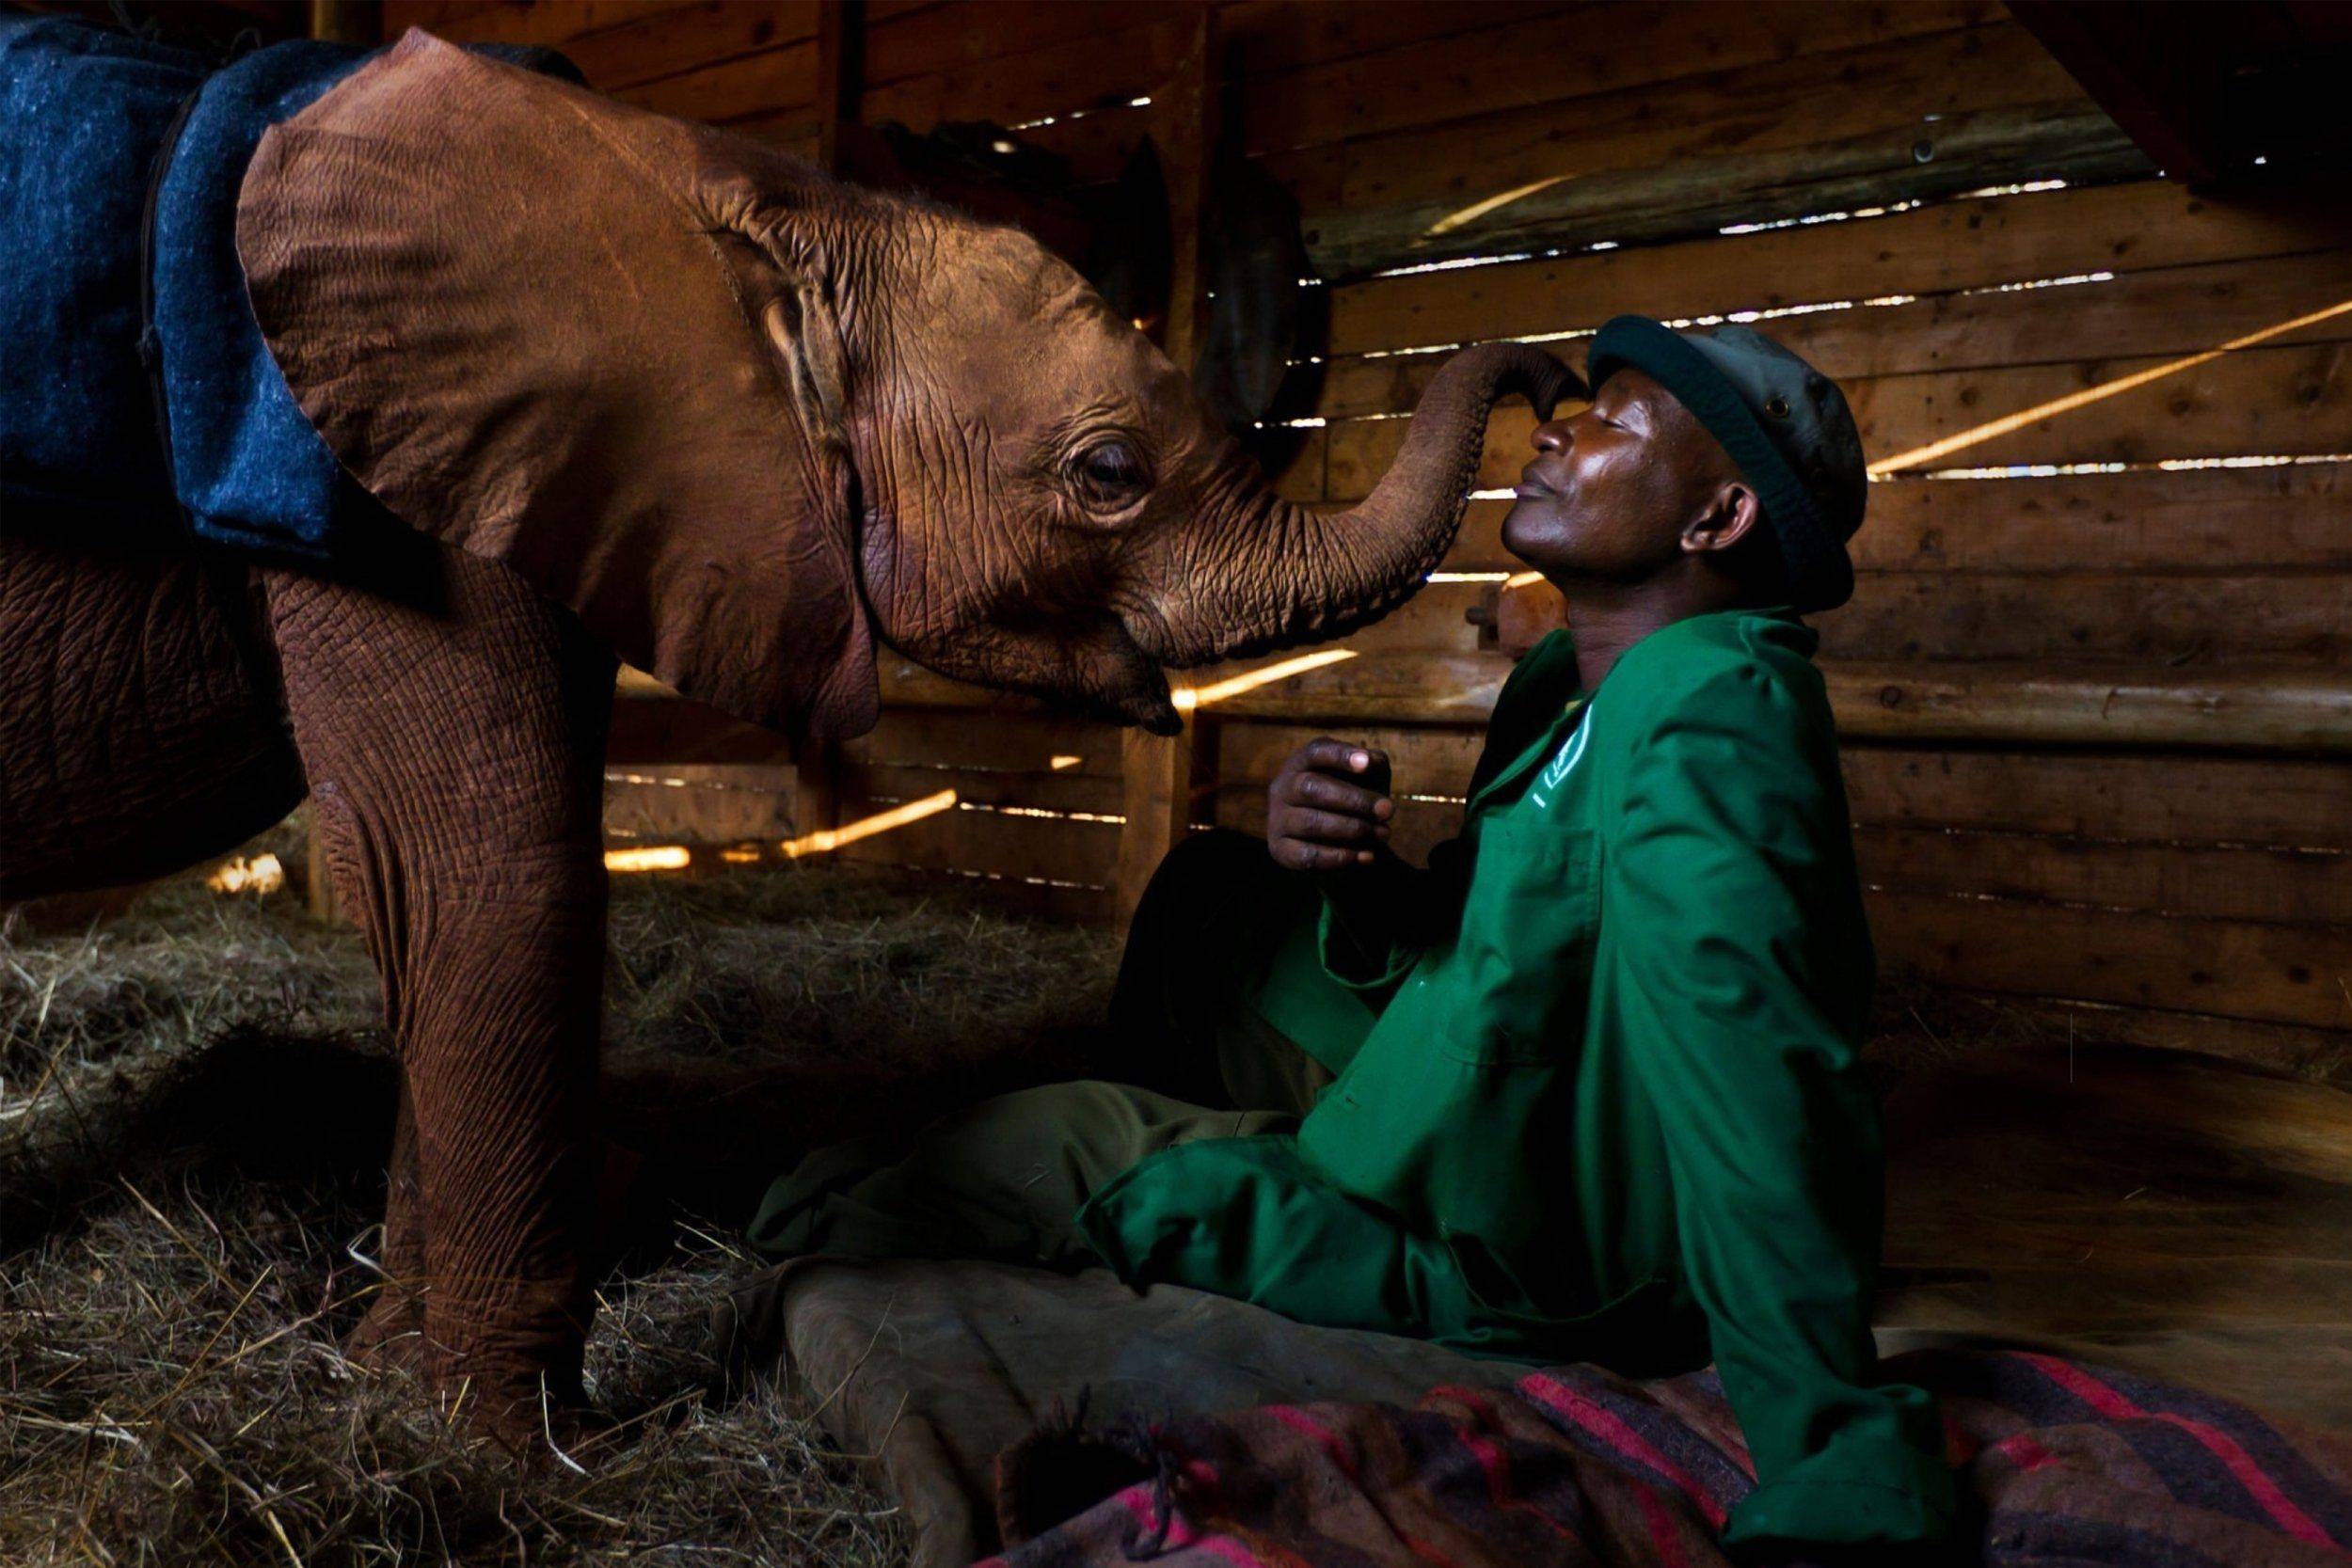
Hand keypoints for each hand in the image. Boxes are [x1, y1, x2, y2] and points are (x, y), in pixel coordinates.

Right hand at [1267, 737, 1393, 871]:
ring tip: (1383, 833)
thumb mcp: (1368, 777)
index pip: (1315, 752)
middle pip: (1311, 788)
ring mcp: (1278, 819)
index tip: (1366, 763)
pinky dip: (1340, 856)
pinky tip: (1367, 855)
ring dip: (1352, 828)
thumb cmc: (1354, 798)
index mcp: (1302, 763)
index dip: (1340, 756)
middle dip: (1354, 800)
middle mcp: (1283, 788)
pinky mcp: (1280, 850)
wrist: (1338, 839)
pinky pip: (1307, 855)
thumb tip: (1371, 762)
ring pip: (1311, 823)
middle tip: (1388, 810)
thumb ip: (1373, 765)